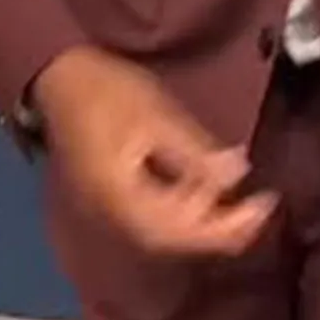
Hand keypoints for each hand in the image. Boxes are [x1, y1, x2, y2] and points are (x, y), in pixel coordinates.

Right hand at [32, 47, 275, 265]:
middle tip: (260, 209)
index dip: (225, 228)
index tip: (262, 208)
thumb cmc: (107, 91)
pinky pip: (152, 220)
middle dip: (220, 229)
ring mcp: (107, 212)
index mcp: (120, 196)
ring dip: (203, 223)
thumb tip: (238, 175)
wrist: (58, 79)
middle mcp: (111, 215)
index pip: (180, 230)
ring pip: (163, 234)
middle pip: (173, 240)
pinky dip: (184, 212)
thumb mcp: (158, 115)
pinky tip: (205, 194)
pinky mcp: (109, 202)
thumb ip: (196, 152)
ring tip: (239, 203)